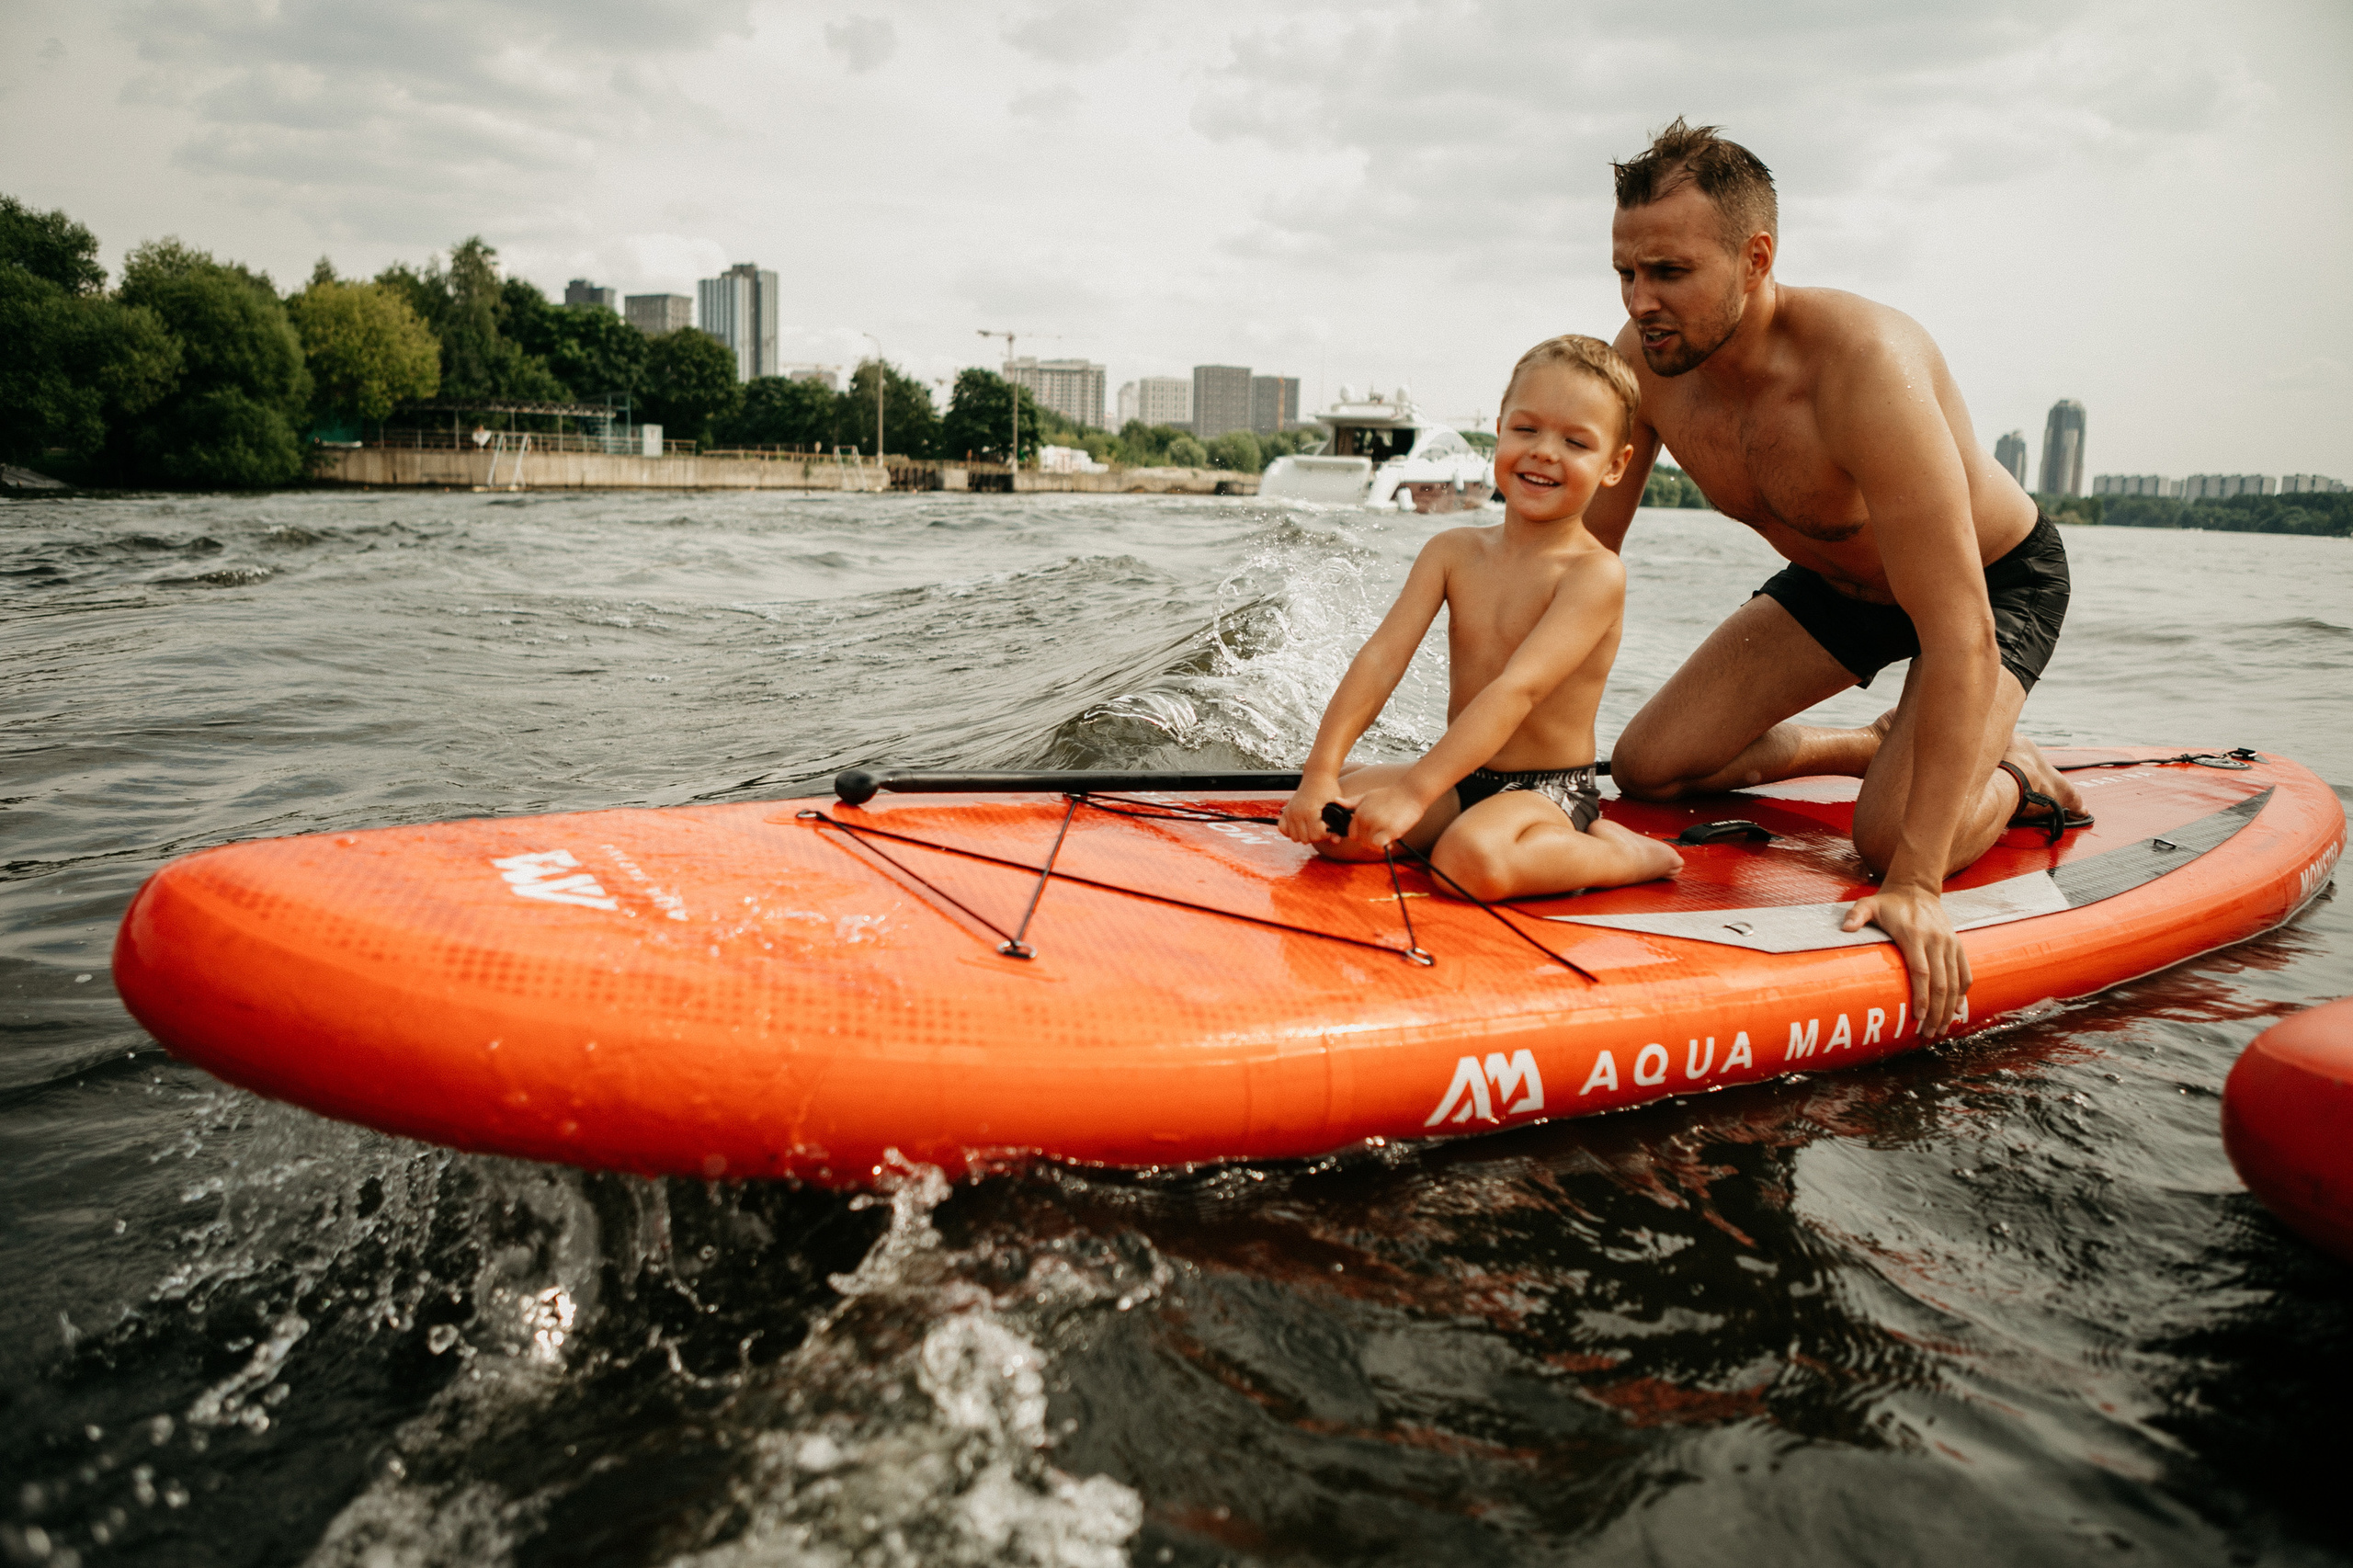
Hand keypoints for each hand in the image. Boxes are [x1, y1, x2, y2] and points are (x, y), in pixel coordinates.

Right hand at [1280, 774, 1345, 845]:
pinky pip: (1283, 829)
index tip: (1330, 828)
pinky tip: (1300, 826)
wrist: (1317, 775)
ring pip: (1295, 838)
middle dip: (1316, 836)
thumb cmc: (1329, 789)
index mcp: (1311, 811)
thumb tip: (1336, 841)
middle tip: (1322, 827)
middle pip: (1306, 839)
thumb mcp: (1337, 806)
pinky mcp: (1286, 810)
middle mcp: (1298, 813)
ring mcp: (1290, 812)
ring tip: (1312, 827)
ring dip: (1305, 835)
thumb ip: (1337, 825)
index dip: (1326, 834)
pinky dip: (1291, 831)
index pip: (1317, 836)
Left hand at [1344, 784, 1425, 851]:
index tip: (1373, 833)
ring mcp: (1376, 824)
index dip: (1362, 836)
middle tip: (1383, 835)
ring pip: (1370, 845)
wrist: (1411, 792)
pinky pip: (1379, 846)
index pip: (1353, 834)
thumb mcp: (1367, 796)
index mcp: (1358, 812)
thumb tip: (1336, 801)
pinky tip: (1391, 843)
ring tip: (1388, 838)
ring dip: (1378, 845)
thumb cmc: (1390, 795)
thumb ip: (1351, 802)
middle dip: (1371, 841)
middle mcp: (1365, 818)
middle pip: (1362, 841)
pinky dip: (1383, 847)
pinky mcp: (1389, 830)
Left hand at [1843, 882, 1969, 1037]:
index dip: (1922, 995)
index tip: (1919, 1016)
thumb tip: (1844, 928)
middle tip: (1928, 1033)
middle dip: (1936, 1011)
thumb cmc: (1888, 903)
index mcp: (1914, 935)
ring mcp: (1949, 944)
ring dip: (1950, 1008)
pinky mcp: (1957, 945)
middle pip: (1941, 982)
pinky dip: (1963, 994)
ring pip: (1955, 982)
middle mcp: (1936, 941)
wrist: (1917, 888)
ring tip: (1940, 1029)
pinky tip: (1957, 1012)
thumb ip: (1856, 915)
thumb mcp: (1868, 904)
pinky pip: (1965, 973)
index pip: (1921, 971)